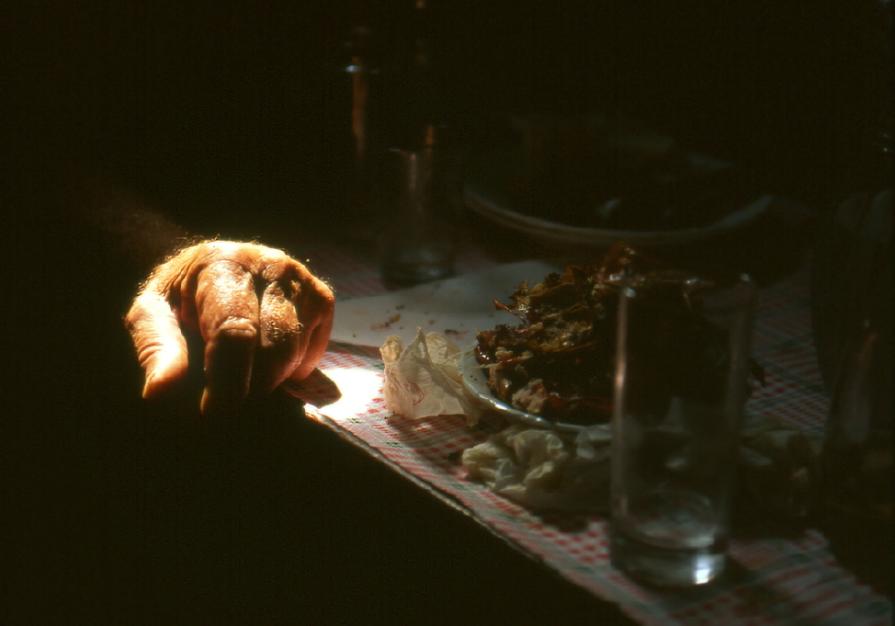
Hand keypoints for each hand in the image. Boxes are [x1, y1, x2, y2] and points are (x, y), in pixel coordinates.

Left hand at [125, 240, 334, 414]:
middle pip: (274, 349)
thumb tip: (161, 390)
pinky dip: (290, 369)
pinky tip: (266, 359)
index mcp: (224, 265)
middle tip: (224, 397)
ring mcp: (303, 282)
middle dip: (250, 386)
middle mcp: (272, 266)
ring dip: (269, 378)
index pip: (235, 331)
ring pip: (296, 354)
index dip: (228, 379)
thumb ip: (157, 348)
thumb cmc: (179, 296)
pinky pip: (313, 354)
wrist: (210, 265)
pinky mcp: (322, 299)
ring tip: (241, 372)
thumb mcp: (152, 314)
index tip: (215, 412)